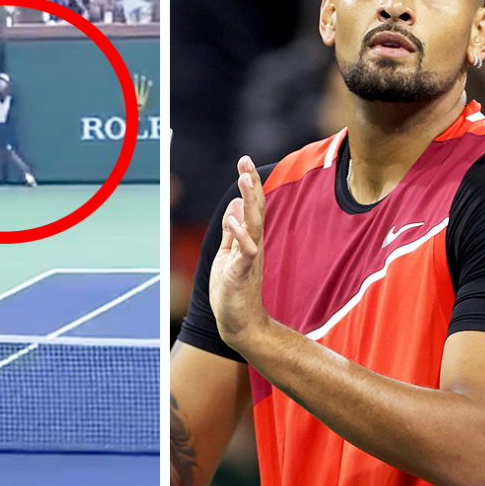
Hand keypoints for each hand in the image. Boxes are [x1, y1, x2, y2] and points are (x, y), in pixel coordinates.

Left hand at [209, 156, 269, 348]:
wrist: (240, 324)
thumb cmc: (234, 291)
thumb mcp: (229, 254)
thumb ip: (232, 231)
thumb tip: (234, 205)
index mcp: (248, 240)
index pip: (251, 206)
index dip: (249, 184)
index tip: (245, 162)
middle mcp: (252, 245)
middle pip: (255, 210)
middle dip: (251, 185)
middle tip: (247, 161)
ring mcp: (249, 259)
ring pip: (252, 225)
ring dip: (249, 203)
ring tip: (245, 180)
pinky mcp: (242, 273)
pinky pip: (244, 252)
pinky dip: (240, 236)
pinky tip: (234, 221)